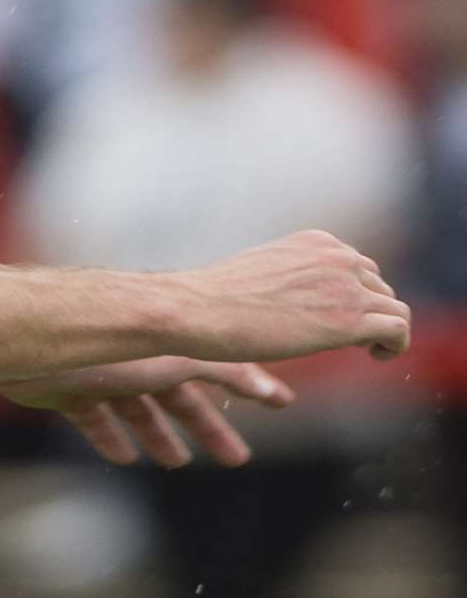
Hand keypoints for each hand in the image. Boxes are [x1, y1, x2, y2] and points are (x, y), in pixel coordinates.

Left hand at [0, 358, 296, 466]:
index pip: (218, 367)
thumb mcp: (176, 360)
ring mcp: (99, 374)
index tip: (280, 405)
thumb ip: (224, 373)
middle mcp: (135, 358)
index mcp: (167, 346)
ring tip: (176, 462)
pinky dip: (108, 437)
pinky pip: (91, 418)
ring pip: (137, 409)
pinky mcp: (65, 390)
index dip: (249, 386)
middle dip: (207, 427)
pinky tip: (122, 457)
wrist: (29, 342)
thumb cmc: (106, 347)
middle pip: (180, 397)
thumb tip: (274, 392)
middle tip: (236, 459)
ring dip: (158, 435)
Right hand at [170, 230, 411, 362]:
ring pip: (395, 308)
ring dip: (385, 330)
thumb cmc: (215, 297)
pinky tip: (375, 356)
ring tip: (367, 350)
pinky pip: (399, 330)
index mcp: (316, 241)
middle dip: (368, 311)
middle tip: (348, 338)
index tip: (335, 317)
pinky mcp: (349, 321)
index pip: (356, 266)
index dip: (352, 294)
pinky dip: (395, 346)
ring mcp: (346, 287)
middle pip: (379, 286)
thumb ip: (290, 275)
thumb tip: (297, 299)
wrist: (198, 310)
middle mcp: (337, 257)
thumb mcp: (261, 270)